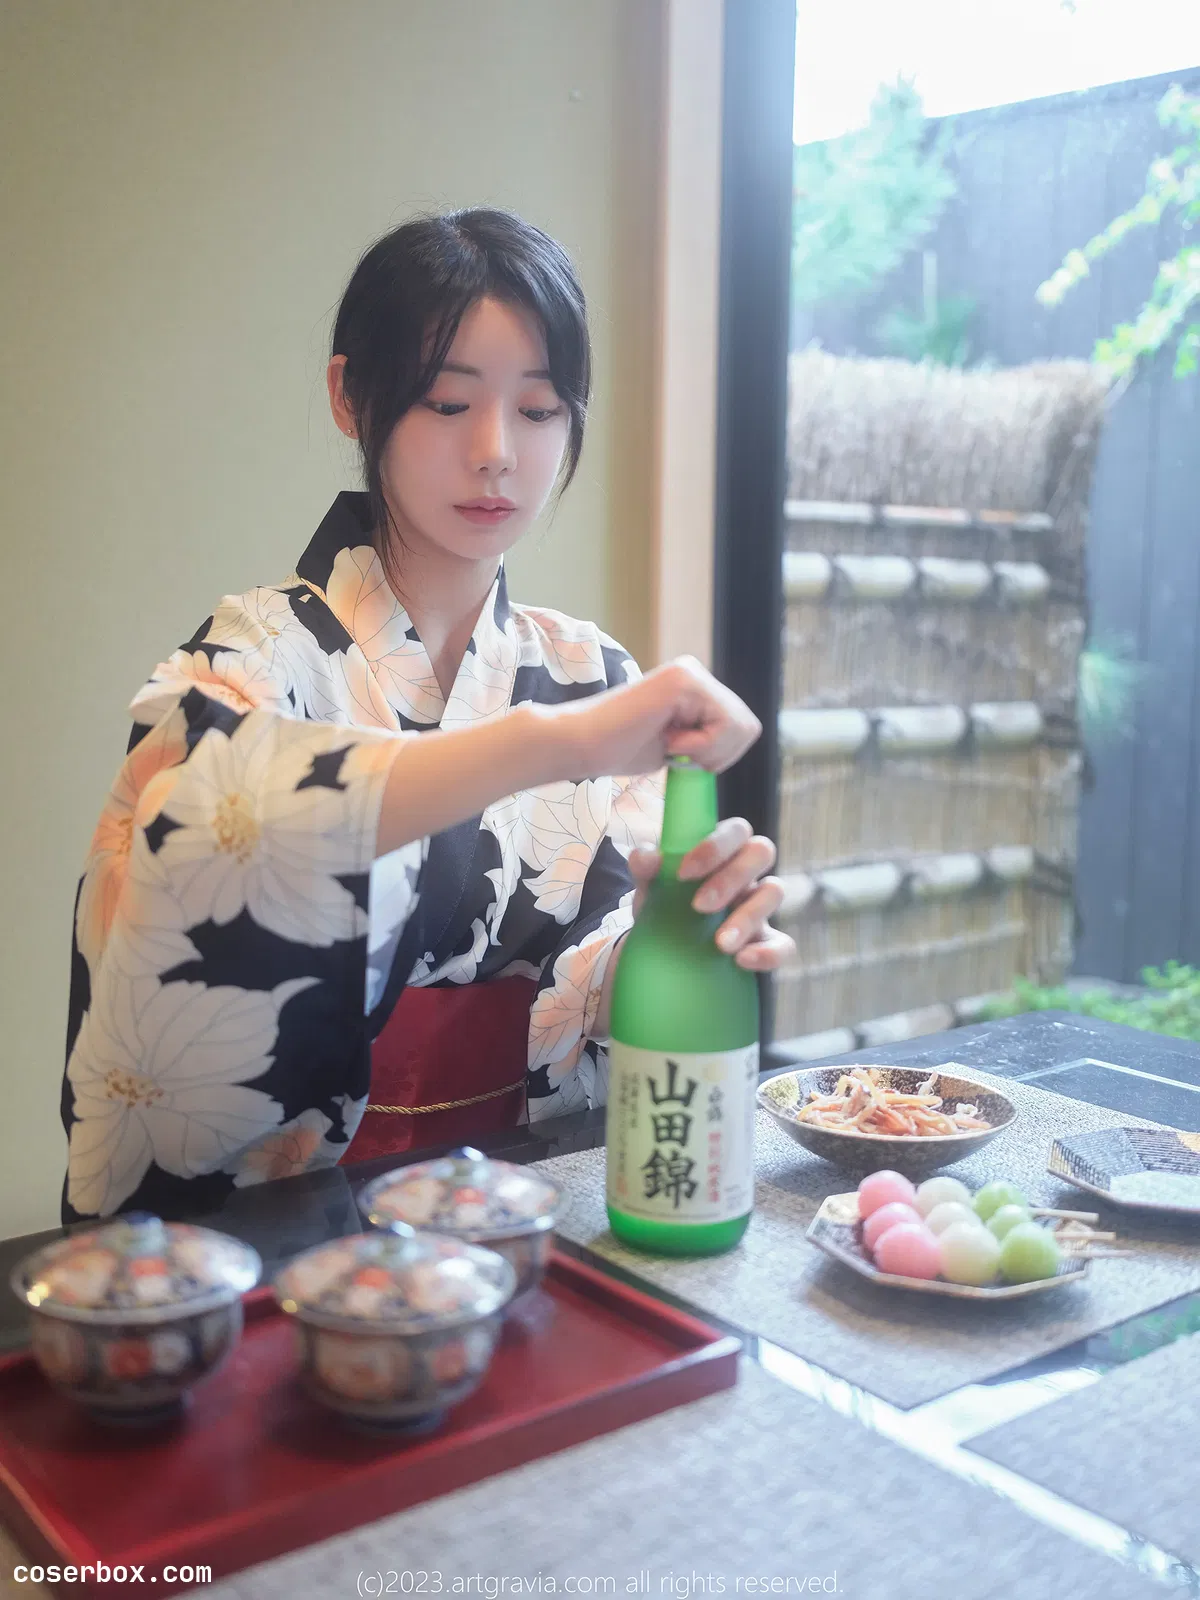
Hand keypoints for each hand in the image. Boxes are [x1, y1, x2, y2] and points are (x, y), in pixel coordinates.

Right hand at [548, 657, 761, 779]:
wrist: (582, 745)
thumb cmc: (621, 750)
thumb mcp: (679, 744)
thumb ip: (707, 734)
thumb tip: (744, 734)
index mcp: (696, 687)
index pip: (742, 728)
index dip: (720, 754)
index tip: (681, 756)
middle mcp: (696, 673)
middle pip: (748, 727)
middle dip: (717, 754)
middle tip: (674, 751)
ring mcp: (690, 673)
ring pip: (739, 726)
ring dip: (705, 750)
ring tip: (668, 742)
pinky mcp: (684, 680)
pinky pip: (721, 725)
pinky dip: (696, 745)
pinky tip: (665, 737)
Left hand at [628, 819, 795, 971]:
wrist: (664, 946)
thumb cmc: (664, 902)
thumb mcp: (650, 885)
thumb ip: (645, 867)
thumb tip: (645, 856)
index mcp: (723, 850)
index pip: (735, 830)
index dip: (715, 847)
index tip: (683, 873)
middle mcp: (747, 871)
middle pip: (761, 851)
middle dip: (731, 878)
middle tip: (699, 906)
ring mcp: (760, 905)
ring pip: (775, 892)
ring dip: (748, 917)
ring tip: (720, 945)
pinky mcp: (766, 941)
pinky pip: (784, 943)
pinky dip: (768, 952)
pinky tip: (741, 961)